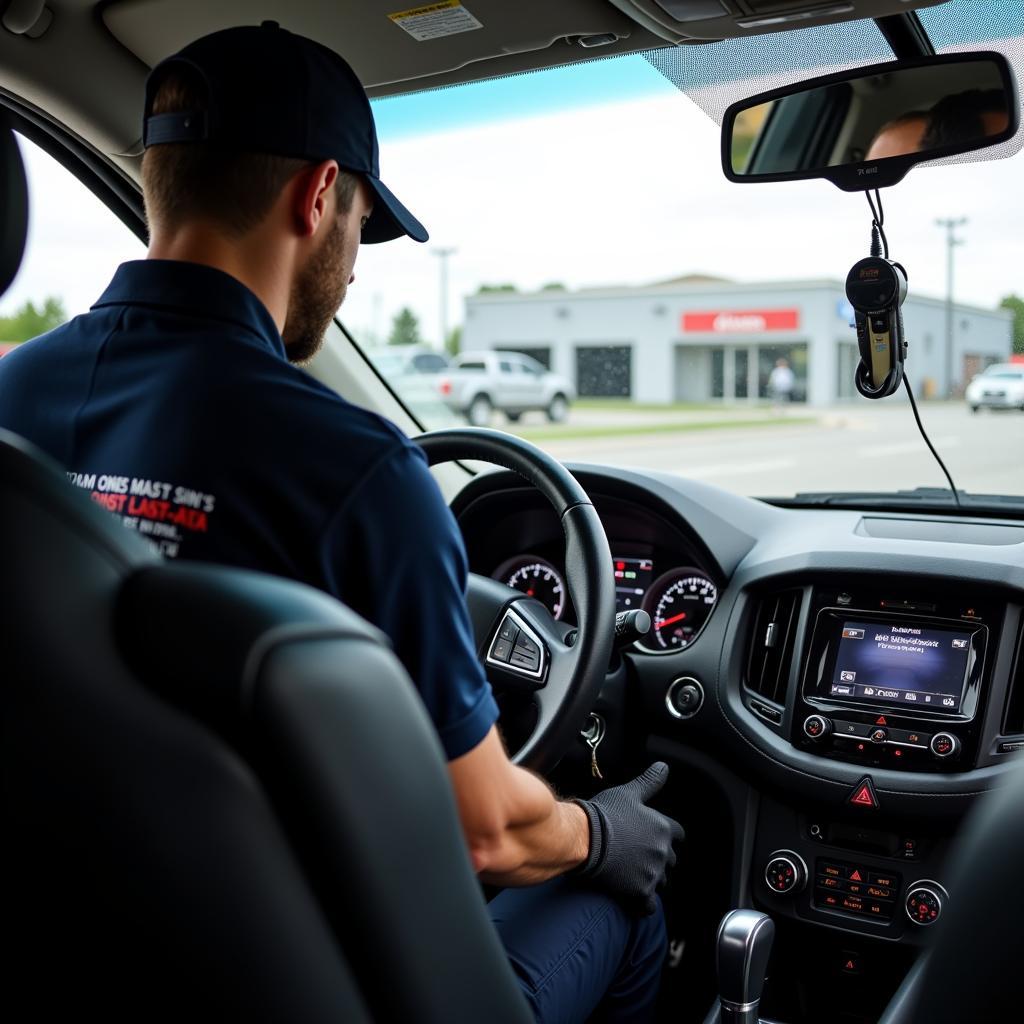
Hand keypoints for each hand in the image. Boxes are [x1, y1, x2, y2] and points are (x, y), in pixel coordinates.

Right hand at [574, 761, 684, 914]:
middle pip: (669, 860)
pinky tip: (629, 896)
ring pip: (660, 881)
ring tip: (629, 873)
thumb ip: (650, 782)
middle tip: (636, 855)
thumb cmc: (603, 814)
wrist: (583, 838)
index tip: (653, 838)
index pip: (678, 834)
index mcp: (663, 827)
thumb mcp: (628, 793)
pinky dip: (641, 903)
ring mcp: (652, 874)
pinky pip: (648, 905)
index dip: (666, 836)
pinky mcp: (640, 892)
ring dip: (649, 878)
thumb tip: (664, 767)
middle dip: (657, 858)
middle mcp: (662, 851)